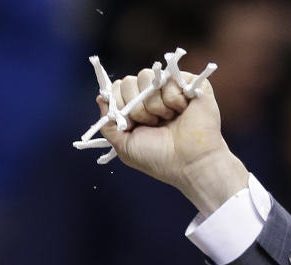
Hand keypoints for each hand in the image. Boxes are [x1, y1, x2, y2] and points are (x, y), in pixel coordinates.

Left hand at [100, 68, 247, 214]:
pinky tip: (182, 111)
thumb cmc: (159, 159)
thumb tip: (100, 97)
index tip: (130, 123)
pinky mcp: (189, 81)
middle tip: (152, 124)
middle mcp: (151, 96)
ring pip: (147, 75)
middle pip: (129, 80)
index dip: (120, 103)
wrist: (189, 163)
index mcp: (137, 109)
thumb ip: (108, 124)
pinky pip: (169, 77)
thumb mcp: (125, 147)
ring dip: (154, 104)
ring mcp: (169, 87)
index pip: (118, 88)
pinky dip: (173, 98)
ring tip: (168, 119)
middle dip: (136, 107)